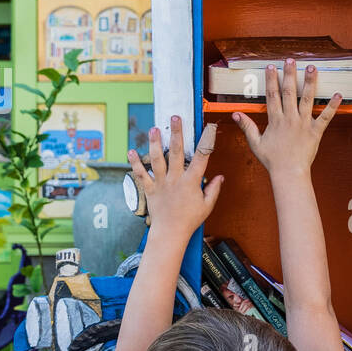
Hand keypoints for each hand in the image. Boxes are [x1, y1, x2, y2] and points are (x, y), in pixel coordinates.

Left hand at [126, 115, 222, 244]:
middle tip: (175, 117)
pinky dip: (135, 164)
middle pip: (177, 152)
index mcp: (192, 182)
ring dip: (155, 143)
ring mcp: (161, 183)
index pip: (202, 157)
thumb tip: (220, 177)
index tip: (209, 128)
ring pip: (157, 160)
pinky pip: (141, 175)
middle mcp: (175, 179)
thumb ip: (213, 189)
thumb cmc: (190, 220)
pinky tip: (131, 152)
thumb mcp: (207, 206)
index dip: (207, 141)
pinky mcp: (149, 189)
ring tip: (154, 129)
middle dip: (177, 133)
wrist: (170, 233)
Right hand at [233, 61, 340, 177]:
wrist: (289, 173)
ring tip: (312, 67)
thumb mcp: (255, 143)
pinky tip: (338, 94)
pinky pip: (325, 117)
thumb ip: (247, 127)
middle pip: (289, 92)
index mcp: (275, 120)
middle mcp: (290, 118)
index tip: (271, 66)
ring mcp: (303, 123)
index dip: (271, 79)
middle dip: (289, 74)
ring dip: (310, 82)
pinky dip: (332, 106)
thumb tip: (236, 115)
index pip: (272, 95)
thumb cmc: (272, 160)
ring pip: (307, 99)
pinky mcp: (316, 131)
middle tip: (291, 60)